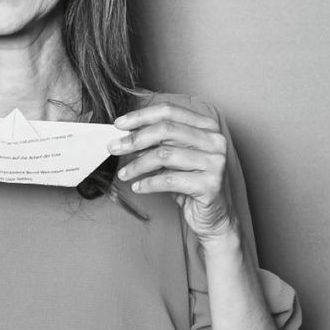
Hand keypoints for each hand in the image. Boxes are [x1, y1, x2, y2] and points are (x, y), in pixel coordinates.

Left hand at [108, 102, 236, 243]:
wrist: (214, 217)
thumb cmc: (191, 183)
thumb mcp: (174, 158)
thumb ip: (157, 142)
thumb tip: (125, 135)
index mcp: (207, 126)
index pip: (169, 112)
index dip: (141, 116)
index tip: (118, 125)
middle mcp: (215, 140)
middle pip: (165, 130)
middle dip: (134, 139)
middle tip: (113, 148)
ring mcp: (215, 162)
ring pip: (164, 155)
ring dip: (137, 165)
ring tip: (124, 174)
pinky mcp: (211, 185)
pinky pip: (169, 180)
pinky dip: (148, 183)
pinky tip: (138, 187)